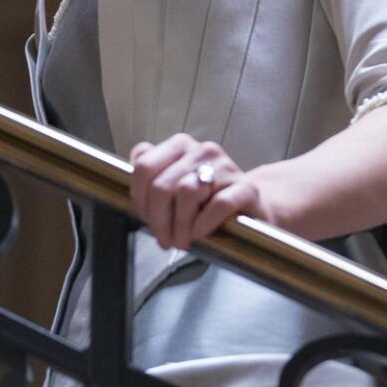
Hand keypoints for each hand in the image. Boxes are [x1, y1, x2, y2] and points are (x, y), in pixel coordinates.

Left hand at [128, 134, 265, 249]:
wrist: (251, 208)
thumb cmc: (206, 201)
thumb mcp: (174, 185)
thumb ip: (152, 172)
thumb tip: (134, 160)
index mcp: (181, 146)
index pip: (144, 166)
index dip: (139, 198)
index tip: (146, 218)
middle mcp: (203, 151)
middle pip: (162, 185)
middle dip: (158, 219)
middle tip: (164, 238)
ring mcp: (226, 167)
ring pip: (187, 192)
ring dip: (180, 225)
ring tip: (182, 240)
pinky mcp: (246, 188)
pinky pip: (218, 204)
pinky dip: (204, 224)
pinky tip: (200, 233)